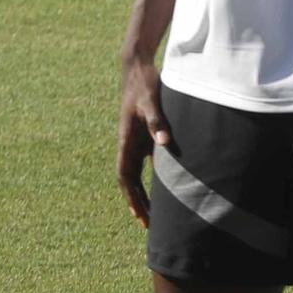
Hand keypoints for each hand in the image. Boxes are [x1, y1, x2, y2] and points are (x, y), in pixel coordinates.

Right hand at [115, 58, 170, 227]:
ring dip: (144, 194)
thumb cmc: (144, 84)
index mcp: (126, 140)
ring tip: (155, 215)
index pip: (125, 176)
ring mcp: (136, 141)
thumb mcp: (151, 101)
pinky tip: (166, 189)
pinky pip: (147, 163)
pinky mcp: (145, 135)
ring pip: (138, 174)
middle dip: (138, 203)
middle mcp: (129, 144)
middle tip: (148, 225)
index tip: (139, 214)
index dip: (132, 197)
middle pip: (130, 181)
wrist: (137, 67)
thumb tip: (164, 144)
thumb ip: (157, 121)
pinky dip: (154, 179)